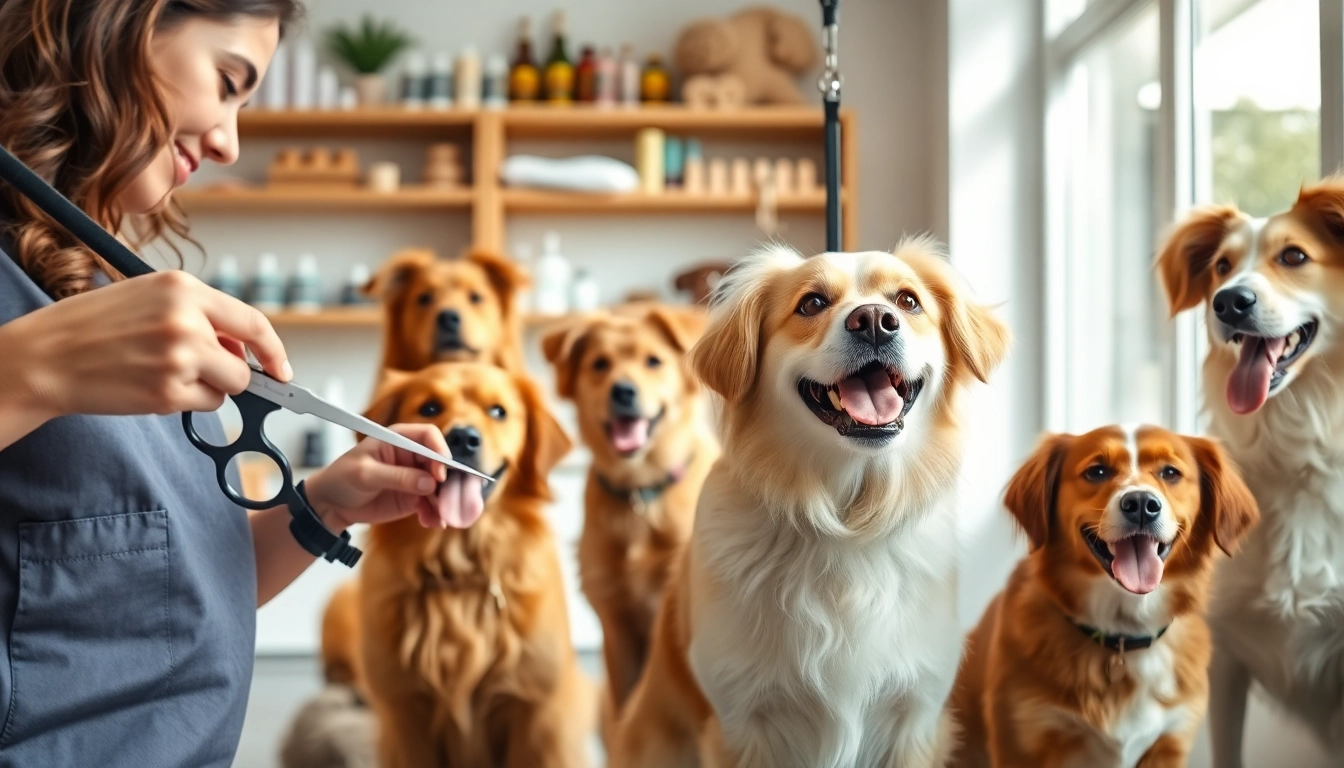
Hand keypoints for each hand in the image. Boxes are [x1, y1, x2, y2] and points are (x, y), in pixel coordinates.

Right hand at [1, 270, 289, 418]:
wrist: (45, 357)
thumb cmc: (94, 326)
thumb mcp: (148, 296)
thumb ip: (198, 313)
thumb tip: (242, 345)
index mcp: (183, 287)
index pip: (252, 321)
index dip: (273, 349)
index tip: (281, 368)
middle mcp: (186, 320)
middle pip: (243, 363)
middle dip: (230, 373)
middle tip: (196, 370)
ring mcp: (179, 358)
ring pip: (228, 386)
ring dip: (208, 388)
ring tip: (163, 372)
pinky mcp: (167, 392)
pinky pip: (205, 406)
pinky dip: (188, 402)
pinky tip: (152, 386)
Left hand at [301, 424, 486, 531]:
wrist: (330, 504)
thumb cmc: (342, 478)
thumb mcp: (366, 475)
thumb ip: (398, 477)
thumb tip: (428, 482)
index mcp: (399, 440)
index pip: (429, 437)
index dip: (439, 453)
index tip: (440, 475)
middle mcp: (411, 456)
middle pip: (440, 463)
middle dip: (448, 483)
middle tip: (448, 501)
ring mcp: (414, 477)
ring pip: (439, 487)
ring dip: (444, 502)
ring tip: (441, 517)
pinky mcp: (413, 497)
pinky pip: (431, 504)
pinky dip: (435, 513)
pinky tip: (432, 522)